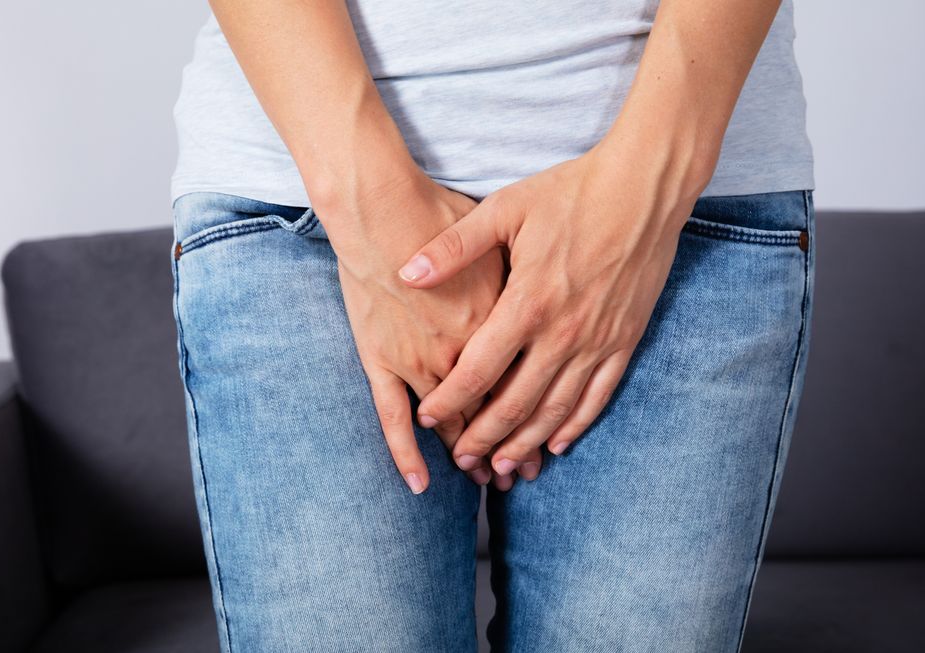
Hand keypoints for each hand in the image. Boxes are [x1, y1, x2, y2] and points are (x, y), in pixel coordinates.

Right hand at [325, 170, 543, 493]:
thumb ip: (517, 274)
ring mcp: (419, 359)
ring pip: (452, 424)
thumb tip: (545, 290)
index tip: (545, 445)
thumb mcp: (499, 234)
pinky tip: (420, 485)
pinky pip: (392, 417)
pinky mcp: (381, 360)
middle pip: (493, 410)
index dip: (535, 418)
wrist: (379, 204)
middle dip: (510, 447)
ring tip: (486, 482)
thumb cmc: (438, 210)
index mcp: (497, 321)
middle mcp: (462, 350)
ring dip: (470, 455)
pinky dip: (406, 453)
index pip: (523, 384)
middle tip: (521, 474)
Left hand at [397, 138, 709, 477]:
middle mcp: (562, 333)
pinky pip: (598, 396)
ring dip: (526, 442)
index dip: (449, 399)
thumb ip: (455, 247)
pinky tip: (557, 444)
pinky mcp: (624, 341)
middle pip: (515, 402)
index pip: (478, 369)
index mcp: (527, 303)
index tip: (427, 419)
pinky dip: (575, 425)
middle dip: (484, 436)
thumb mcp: (506, 209)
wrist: (643, 188)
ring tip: (503, 466)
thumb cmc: (571, 193)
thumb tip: (405, 273)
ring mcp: (597, 341)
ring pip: (556, 409)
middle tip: (462, 462)